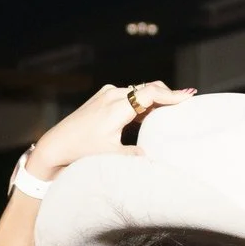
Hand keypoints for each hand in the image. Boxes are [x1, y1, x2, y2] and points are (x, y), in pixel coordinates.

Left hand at [27, 81, 194, 182]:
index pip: (150, 93)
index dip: (171, 95)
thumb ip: (134, 155)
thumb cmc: (82, 151)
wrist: (56, 145)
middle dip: (167, 95)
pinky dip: (142, 102)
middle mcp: (112, 95)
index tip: (188, 97)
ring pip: (138, 91)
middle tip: (186, 101)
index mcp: (116, 108)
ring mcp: (106, 94)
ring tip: (172, 108)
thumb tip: (153, 157)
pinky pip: (129, 95)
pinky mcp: (102, 97)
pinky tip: (150, 113)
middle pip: (147, 88)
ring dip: (154, 99)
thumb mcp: (111, 156)